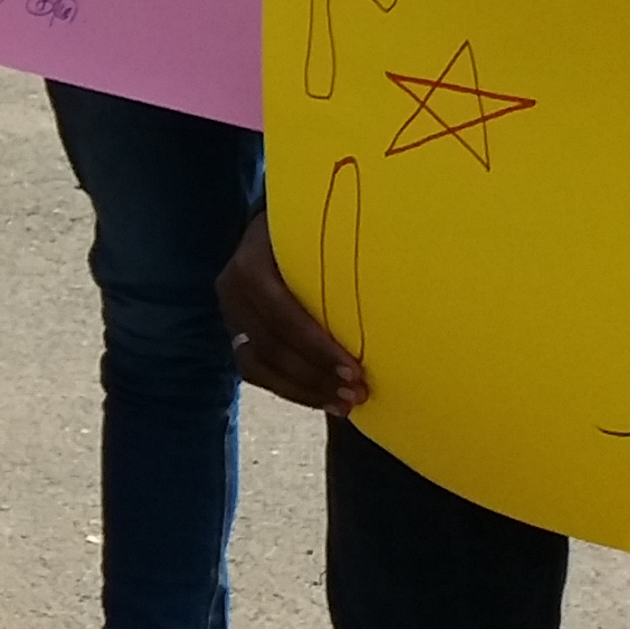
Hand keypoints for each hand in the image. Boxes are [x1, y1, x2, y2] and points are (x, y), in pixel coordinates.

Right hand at [216, 211, 365, 411]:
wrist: (278, 223)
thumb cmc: (315, 227)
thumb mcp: (323, 232)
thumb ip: (342, 256)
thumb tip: (398, 280)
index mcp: (251, 264)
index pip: (281, 314)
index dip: (317, 347)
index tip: (357, 371)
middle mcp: (232, 290)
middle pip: (269, 344)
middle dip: (316, 375)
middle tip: (359, 394)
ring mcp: (231, 313)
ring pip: (258, 364)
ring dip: (304, 389)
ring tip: (345, 404)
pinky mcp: (237, 332)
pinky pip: (256, 371)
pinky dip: (291, 390)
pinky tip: (324, 399)